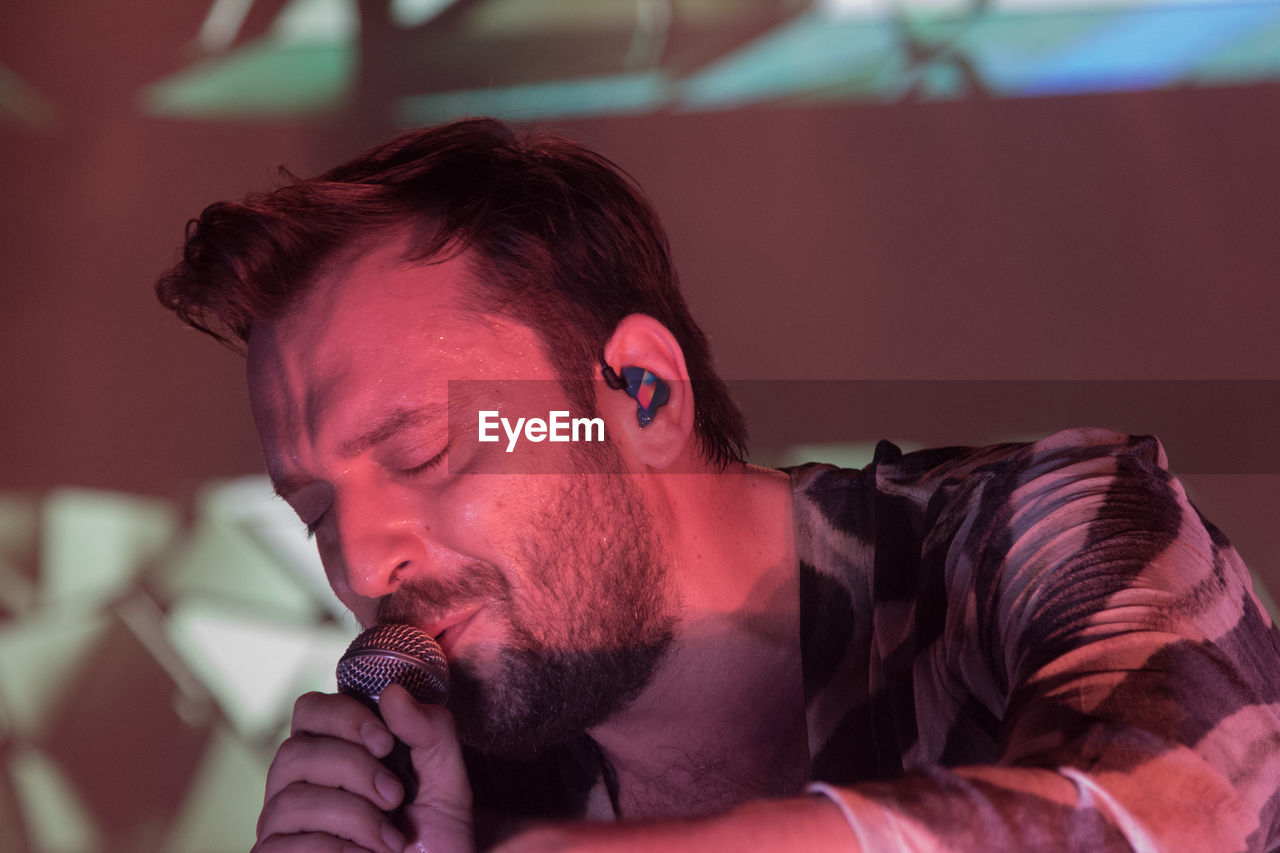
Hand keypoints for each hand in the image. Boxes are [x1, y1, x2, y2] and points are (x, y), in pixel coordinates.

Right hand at [254, 684, 473, 852]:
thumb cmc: (430, 839)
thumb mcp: (447, 781)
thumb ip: (431, 732)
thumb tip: (393, 693)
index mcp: (331, 751)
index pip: (311, 709)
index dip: (343, 717)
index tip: (385, 742)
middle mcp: (296, 783)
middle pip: (295, 751)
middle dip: (353, 769)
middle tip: (395, 795)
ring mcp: (280, 824)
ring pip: (294, 799)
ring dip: (355, 816)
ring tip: (391, 839)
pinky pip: (290, 844)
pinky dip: (340, 850)